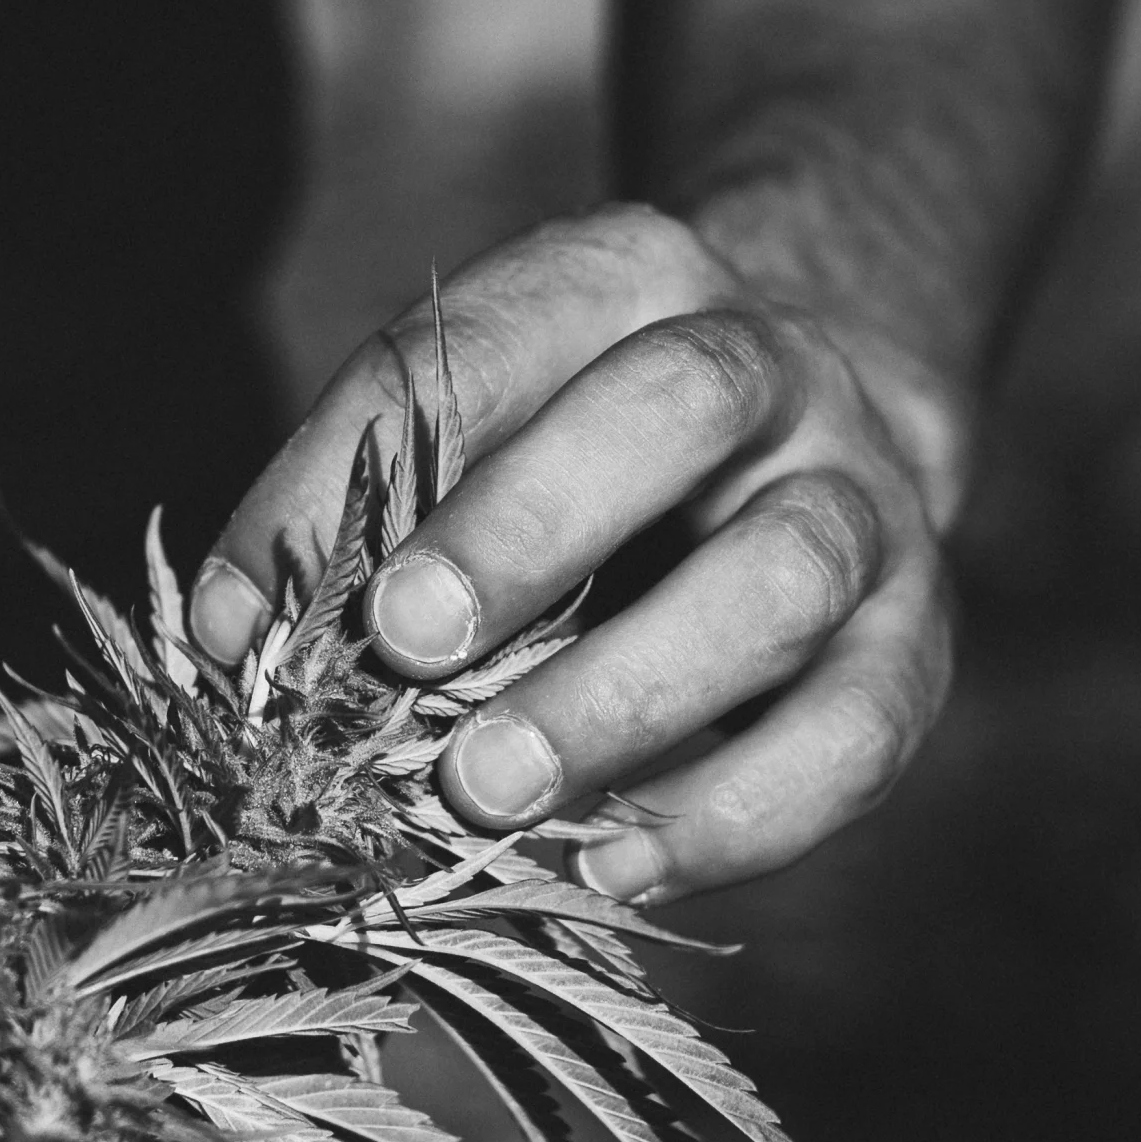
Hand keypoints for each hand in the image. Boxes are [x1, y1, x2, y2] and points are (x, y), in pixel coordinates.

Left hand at [193, 206, 961, 905]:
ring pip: (782, 577)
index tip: (257, 605)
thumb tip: (221, 629)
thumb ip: (352, 502)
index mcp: (624, 276)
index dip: (359, 465)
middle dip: (528, 528)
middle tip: (404, 647)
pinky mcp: (918, 639)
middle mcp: (770, 362)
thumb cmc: (578, 438)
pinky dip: (735, 815)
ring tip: (484, 792)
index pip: (481, 341)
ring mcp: (863, 498)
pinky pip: (857, 732)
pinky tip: (611, 866)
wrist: (814, 422)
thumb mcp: (471, 418)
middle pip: (675, 406)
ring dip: (622, 694)